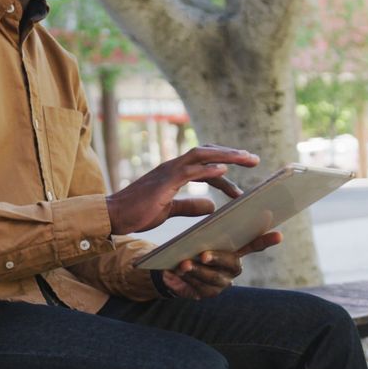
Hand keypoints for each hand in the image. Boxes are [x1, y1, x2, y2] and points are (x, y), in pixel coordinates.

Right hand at [106, 145, 258, 235]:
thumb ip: (190, 206)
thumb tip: (212, 206)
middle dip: (231, 155)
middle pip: (207, 152)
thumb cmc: (137, 213)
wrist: (114, 216)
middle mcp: (172, 167)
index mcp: (173, 173)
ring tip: (247, 159)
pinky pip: (189, 171)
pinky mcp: (163, 182)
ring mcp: (168, 171)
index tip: (240, 187)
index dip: (224, 172)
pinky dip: (207, 169)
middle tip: (254, 160)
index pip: (204, 165)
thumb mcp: (169, 210)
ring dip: (226, 156)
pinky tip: (223, 170)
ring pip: (201, 156)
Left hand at [162, 231, 282, 299]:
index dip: (266, 241)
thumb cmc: (191, 246)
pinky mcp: (202, 294)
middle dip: (217, 259)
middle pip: (231, 265)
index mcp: (235, 251)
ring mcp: (218, 284)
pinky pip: (194, 290)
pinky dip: (181, 283)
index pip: (254, 244)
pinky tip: (169, 275)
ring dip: (196, 272)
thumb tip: (211, 205)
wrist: (172, 268)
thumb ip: (207, 224)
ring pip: (211, 280)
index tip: (279, 235)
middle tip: (203, 255)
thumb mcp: (198, 234)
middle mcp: (231, 269)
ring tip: (181, 265)